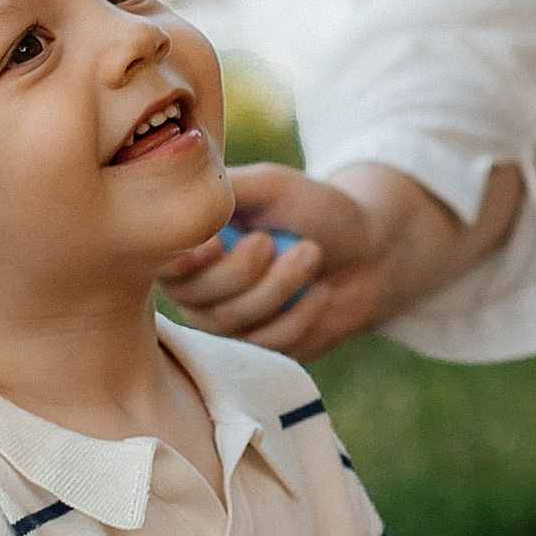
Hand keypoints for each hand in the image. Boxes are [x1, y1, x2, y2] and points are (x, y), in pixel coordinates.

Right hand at [158, 164, 367, 360]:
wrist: (370, 251)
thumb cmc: (316, 209)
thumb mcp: (272, 185)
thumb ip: (225, 187)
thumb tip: (181, 195)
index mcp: (192, 242)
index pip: (164, 264)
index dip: (183, 262)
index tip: (215, 245)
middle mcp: (198, 287)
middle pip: (197, 297)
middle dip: (244, 271)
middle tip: (277, 241)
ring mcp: (227, 324)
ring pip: (234, 322)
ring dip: (281, 286)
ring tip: (312, 253)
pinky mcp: (261, 349)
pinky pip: (270, 344)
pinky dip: (302, 314)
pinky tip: (321, 292)